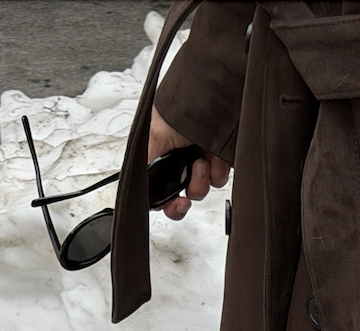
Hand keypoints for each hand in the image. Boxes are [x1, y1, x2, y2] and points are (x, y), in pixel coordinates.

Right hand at [148, 106, 229, 220]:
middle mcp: (181, 157)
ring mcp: (202, 159)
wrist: (215, 97)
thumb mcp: (156, 134)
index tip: (178, 204)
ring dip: (206, 178)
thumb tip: (139, 184)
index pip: (162, 190)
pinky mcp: (220, 158)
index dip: (170, 203)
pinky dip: (220, 171)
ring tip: (205, 158)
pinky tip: (217, 157)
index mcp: (162, 153)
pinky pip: (220, 179)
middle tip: (195, 171)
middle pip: (185, 193)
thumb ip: (147, 163)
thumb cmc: (182, 104)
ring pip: (204, 188)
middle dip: (192, 188)